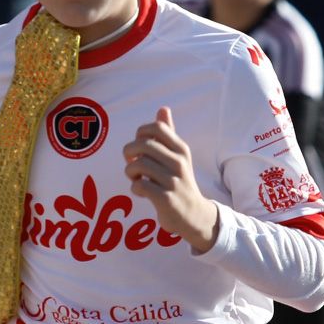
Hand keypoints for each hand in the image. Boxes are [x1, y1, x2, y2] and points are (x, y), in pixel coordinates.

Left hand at [122, 108, 219, 252]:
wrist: (194, 215)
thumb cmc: (180, 181)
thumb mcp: (179, 156)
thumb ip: (169, 133)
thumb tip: (163, 108)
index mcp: (181, 149)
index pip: (156, 128)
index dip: (140, 134)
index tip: (139, 146)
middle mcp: (179, 162)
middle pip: (142, 144)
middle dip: (129, 152)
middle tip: (132, 162)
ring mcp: (173, 181)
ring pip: (137, 165)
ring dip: (131, 172)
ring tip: (137, 178)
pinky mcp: (165, 199)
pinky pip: (139, 185)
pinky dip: (135, 188)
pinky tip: (142, 191)